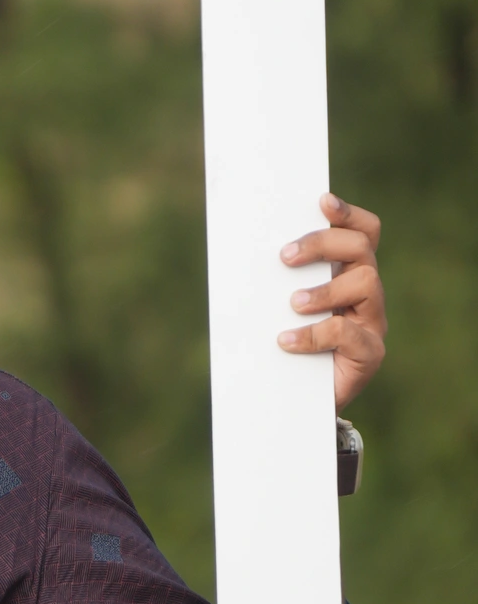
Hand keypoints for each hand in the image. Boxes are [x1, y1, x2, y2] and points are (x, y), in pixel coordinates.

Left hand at [278, 194, 385, 409]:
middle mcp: (366, 293)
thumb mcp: (276, 307)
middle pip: (361, 249)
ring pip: (366, 283)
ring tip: (292, 304)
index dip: (348, 214)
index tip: (322, 202)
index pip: (363, 232)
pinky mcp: (370, 354)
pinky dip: (314, 334)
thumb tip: (231, 249)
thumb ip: (271, 280)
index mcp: (347, 272)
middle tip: (286, 257)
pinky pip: (349, 333)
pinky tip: (286, 342)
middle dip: (323, 244)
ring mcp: (372, 322)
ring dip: (325, 289)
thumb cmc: (284, 345)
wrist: (296, 401)